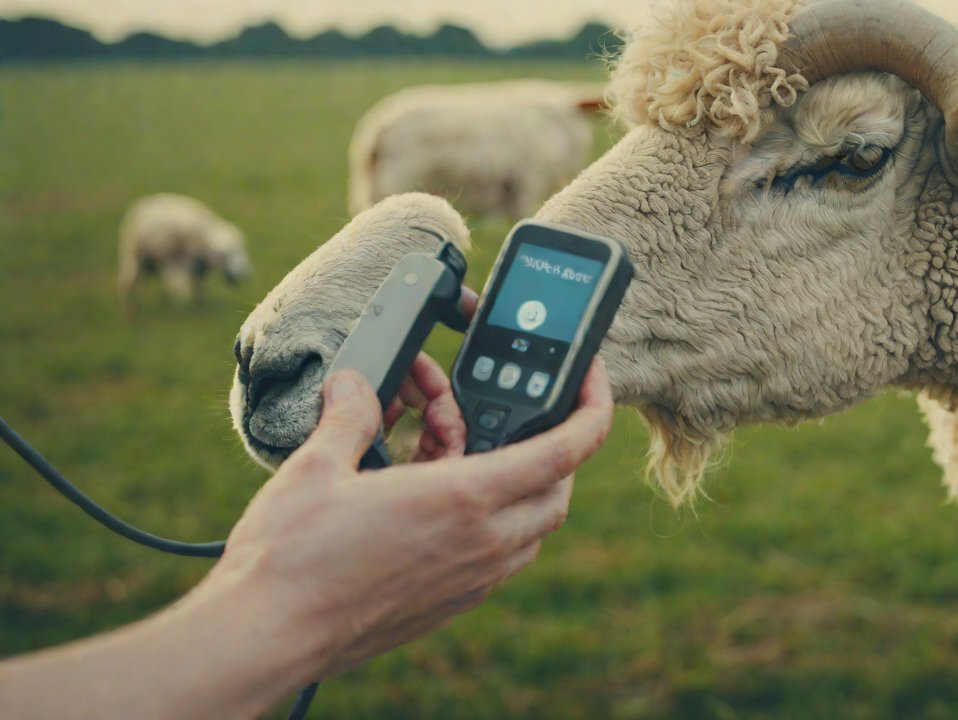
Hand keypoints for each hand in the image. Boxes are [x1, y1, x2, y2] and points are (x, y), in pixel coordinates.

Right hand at [193, 354, 613, 679]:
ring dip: (519, 487)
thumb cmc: (292, 555)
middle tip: (508, 418)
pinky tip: (440, 504)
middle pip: (558, 488)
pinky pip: (500, 558)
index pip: (566, 450)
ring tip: (461, 455)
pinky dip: (492, 524)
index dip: (592, 409)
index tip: (592, 382)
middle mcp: (482, 543)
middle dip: (549, 446)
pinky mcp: (450, 604)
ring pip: (532, 528)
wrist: (266, 636)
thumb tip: (356, 385)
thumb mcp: (319, 465)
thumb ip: (350, 416)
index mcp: (464, 499)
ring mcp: (470, 580)